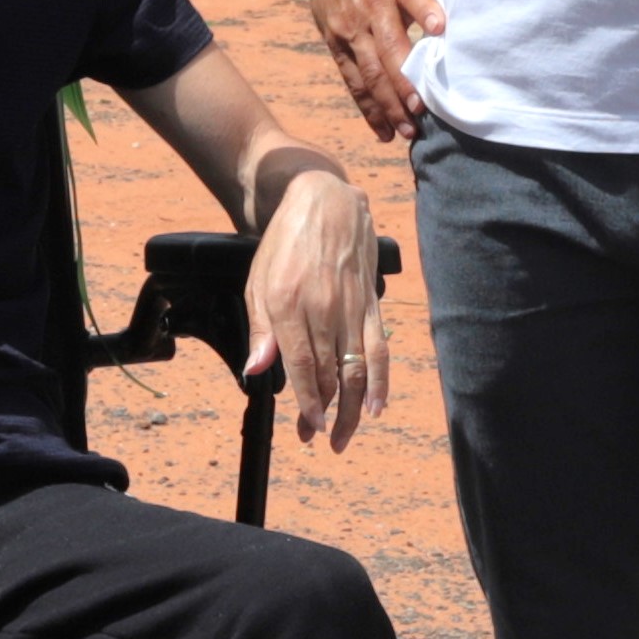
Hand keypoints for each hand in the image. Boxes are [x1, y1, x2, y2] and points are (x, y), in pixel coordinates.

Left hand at [241, 166, 382, 452]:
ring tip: (345, 435)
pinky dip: (381, 381)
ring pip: (357, 369)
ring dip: (353, 409)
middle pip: (330, 374)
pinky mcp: (371, 305)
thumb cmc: (284, 245)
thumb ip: (260, 331)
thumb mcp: (257, 282)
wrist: (324, 202)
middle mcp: (323, 308)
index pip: (303, 366)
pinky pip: (380, 350)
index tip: (309, 428)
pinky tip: (376, 406)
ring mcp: (352, 307)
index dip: (308, 403)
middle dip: (325, 413)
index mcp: (288, 304)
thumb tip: (257, 371)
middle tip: (316, 436)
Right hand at [295, 0, 441, 145]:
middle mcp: (371, 4)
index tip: (441, 29)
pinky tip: (383, 131)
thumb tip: (476, 2)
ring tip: (408, 131)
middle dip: (406, 83)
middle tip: (424, 111)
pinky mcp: (336, 40)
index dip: (426, 9)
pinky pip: (352, 79)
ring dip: (389, 105)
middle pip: (389, 48)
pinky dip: (368, 107)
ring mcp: (351, 26)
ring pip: (370, 72)